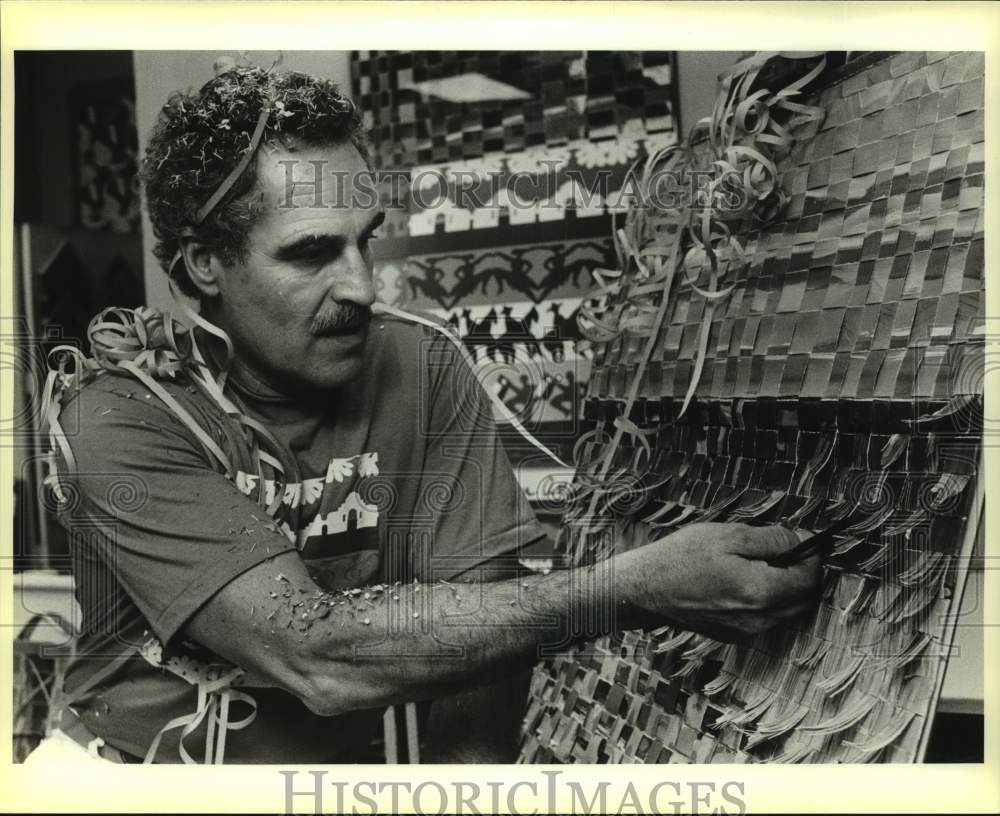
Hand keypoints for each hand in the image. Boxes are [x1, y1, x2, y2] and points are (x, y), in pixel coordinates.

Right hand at [616, 522, 820, 641]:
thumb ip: (772, 539)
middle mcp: (759, 619)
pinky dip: (769, 600)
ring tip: (762, 563)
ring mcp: (747, 631)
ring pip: (788, 610)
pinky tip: (746, 580)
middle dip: (803, 573)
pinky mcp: (735, 635)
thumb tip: (801, 540)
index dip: (812, 555)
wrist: (646, 589)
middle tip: (784, 548)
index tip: (802, 538)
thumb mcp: (728, 536)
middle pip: (804, 598)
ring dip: (787, 587)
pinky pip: (767, 618)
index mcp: (761, 592)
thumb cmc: (681, 558)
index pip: (810, 578)